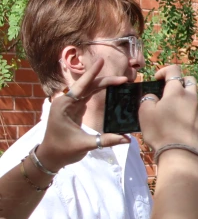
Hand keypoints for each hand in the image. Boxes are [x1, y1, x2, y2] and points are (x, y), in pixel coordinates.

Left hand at [36, 57, 129, 171]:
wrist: (50, 157)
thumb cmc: (62, 150)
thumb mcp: (85, 145)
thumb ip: (106, 140)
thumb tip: (127, 139)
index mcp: (64, 106)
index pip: (81, 86)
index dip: (92, 74)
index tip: (101, 61)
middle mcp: (66, 102)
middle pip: (87, 86)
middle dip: (105, 81)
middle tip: (123, 79)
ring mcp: (70, 105)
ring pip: (88, 91)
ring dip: (103, 85)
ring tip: (119, 82)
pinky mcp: (74, 110)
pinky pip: (88, 97)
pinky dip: (99, 93)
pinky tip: (109, 89)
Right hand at [139, 65, 197, 156]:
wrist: (181, 153)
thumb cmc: (160, 130)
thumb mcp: (145, 112)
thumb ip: (148, 99)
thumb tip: (154, 97)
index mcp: (177, 91)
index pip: (174, 70)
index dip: (164, 71)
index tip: (156, 79)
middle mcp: (191, 98)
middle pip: (189, 80)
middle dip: (178, 81)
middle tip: (166, 91)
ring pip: (193, 95)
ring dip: (183, 96)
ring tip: (169, 107)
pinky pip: (194, 109)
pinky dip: (186, 109)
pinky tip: (176, 120)